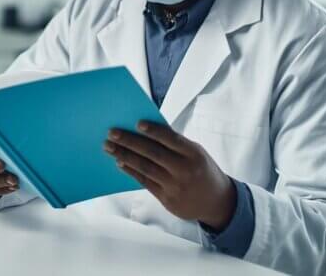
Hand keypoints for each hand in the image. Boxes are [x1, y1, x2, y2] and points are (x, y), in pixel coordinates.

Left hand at [104, 122, 236, 230]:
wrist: (217, 203)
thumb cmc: (202, 170)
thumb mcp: (197, 153)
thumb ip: (176, 144)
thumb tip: (147, 129)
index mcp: (194, 154)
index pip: (171, 139)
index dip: (154, 131)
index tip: (137, 123)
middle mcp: (185, 170)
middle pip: (153, 153)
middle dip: (130, 142)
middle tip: (111, 133)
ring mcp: (175, 186)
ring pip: (145, 168)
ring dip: (124, 156)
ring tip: (109, 147)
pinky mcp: (167, 199)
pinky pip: (145, 182)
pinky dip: (131, 171)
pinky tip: (120, 162)